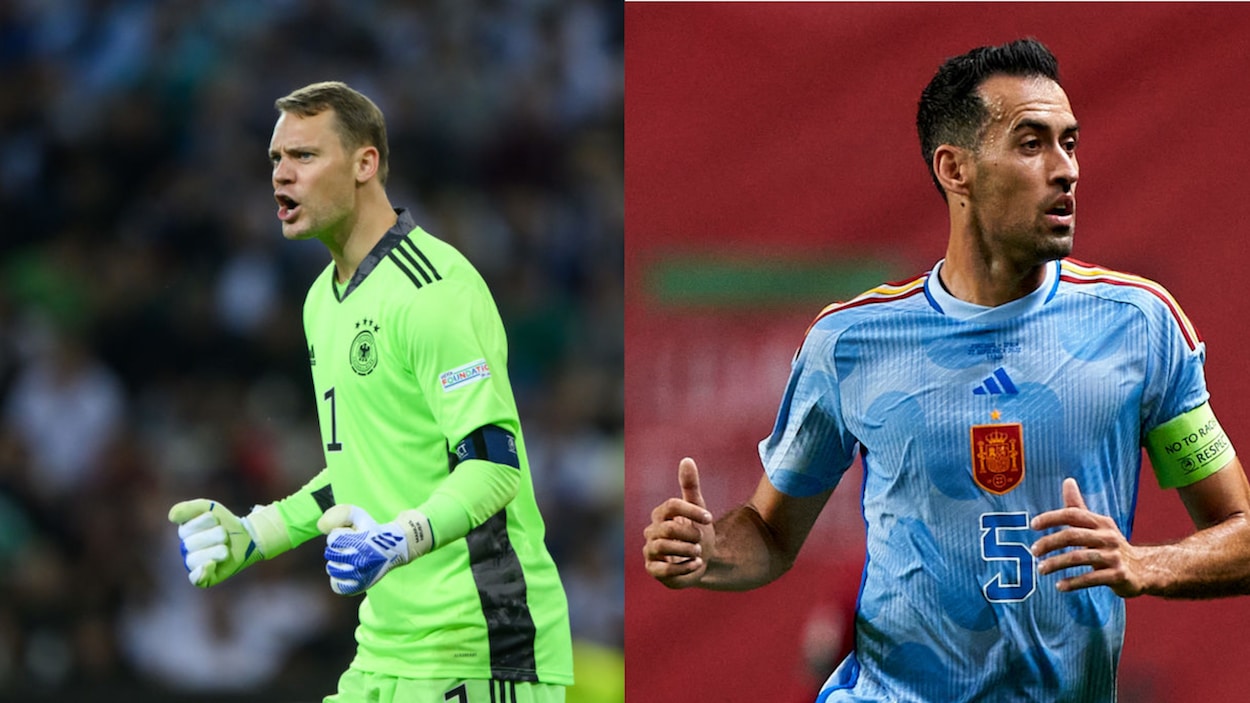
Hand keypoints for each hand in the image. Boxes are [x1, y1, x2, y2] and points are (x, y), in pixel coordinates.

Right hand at [169, 499, 268, 586]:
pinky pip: (197, 579)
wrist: (247, 536)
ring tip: (226, 547)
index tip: (215, 518)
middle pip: (191, 544)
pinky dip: (202, 572)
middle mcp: (186, 550)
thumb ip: (189, 508)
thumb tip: (172, 517)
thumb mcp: (209, 508)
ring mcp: (195, 565)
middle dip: (215, 535)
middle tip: (225, 534)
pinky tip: (211, 564)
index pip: (185, 528)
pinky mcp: (207, 578)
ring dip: (216, 550)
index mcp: (184, 533)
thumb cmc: (225, 522)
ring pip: (194, 560)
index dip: (204, 521)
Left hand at [318, 504, 430, 595]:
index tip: (350, 535)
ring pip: (331, 568)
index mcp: (360, 542)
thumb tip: (320, 526)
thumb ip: (339, 513)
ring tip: (349, 558)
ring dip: (337, 562)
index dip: (339, 535)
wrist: (394, 550)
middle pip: (330, 553)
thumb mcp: (359, 515)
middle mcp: (360, 560)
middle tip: (350, 546)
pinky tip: (347, 570)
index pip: (333, 539)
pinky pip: (337, 585)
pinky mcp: (359, 586)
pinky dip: (339, 578)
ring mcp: (359, 575)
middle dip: (337, 548)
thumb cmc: (372, 531)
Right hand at [643, 457, 715, 588]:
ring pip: (663, 548)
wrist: (702, 560)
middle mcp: (651, 531)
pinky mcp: (653, 570)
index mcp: (660, 514)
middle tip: (700, 539)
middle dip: (689, 534)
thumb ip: (690, 485)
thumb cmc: (697, 531)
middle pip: (668, 529)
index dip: (691, 511)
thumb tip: (687, 459)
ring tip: (699, 552)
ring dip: (686, 550)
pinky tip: (697, 563)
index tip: (709, 518)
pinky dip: (683, 567)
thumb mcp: (698, 507)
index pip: (671, 506)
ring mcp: (650, 551)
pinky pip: (664, 570)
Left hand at [1031, 478, 1144, 596]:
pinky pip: (1091, 579)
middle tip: (1033, 551)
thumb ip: (1078, 507)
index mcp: (1101, 522)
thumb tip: (1067, 480)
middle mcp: (1108, 536)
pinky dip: (1073, 582)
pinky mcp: (1118, 575)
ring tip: (1041, 569)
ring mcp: (1114, 556)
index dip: (1051, 518)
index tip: (1033, 525)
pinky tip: (1059, 586)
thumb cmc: (1110, 545)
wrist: (1144, 569)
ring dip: (1056, 564)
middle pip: (1073, 536)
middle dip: (1050, 543)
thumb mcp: (1097, 525)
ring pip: (1079, 558)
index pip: (1073, 514)